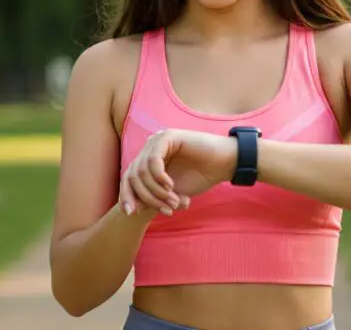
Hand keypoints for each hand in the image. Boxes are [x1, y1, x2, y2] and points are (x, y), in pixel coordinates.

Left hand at [119, 128, 236, 216]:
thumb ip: (153, 198)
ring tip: (173, 201)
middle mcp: (149, 148)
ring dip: (157, 191)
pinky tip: (171, 186)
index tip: (130, 213)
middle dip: (145, 197)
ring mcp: (157, 141)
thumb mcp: (172, 193)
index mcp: (148, 160)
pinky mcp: (167, 137)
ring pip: (142, 171)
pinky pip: (153, 161)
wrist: (224, 164)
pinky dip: (159, 177)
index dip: (126, 195)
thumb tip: (132, 209)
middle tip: (164, 210)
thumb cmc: (200, 177)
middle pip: (132, 175)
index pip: (128, 177)